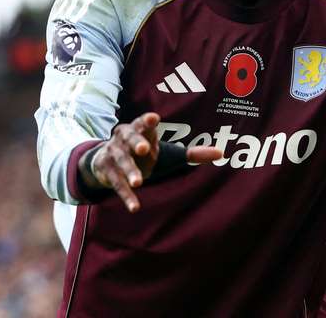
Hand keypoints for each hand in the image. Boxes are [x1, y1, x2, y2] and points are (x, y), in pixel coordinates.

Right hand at [81, 112, 221, 212]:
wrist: (105, 162)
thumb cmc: (144, 154)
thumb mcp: (167, 153)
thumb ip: (192, 154)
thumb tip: (221, 153)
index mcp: (140, 129)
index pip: (144, 122)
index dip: (147, 120)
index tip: (154, 118)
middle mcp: (124, 137)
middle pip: (129, 137)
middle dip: (137, 142)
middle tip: (144, 148)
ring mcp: (112, 152)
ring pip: (121, 160)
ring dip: (130, 170)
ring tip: (139, 181)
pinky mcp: (105, 170)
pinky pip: (116, 183)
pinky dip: (126, 195)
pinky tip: (135, 207)